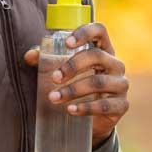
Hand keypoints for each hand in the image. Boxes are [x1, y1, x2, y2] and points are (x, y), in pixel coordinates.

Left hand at [24, 23, 128, 146]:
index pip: (100, 30)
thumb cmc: (77, 87)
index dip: (84, 33)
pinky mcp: (122, 105)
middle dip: (73, 66)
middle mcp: (115, 64)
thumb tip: (30, 55)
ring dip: (74, 90)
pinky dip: (85, 108)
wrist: (93, 120)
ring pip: (99, 82)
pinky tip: (70, 110)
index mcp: (103, 50)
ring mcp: (121, 84)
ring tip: (54, 98)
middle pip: (97, 56)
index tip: (67, 43)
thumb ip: (46, 61)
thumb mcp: (63, 72)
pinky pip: (105, 105)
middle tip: (54, 78)